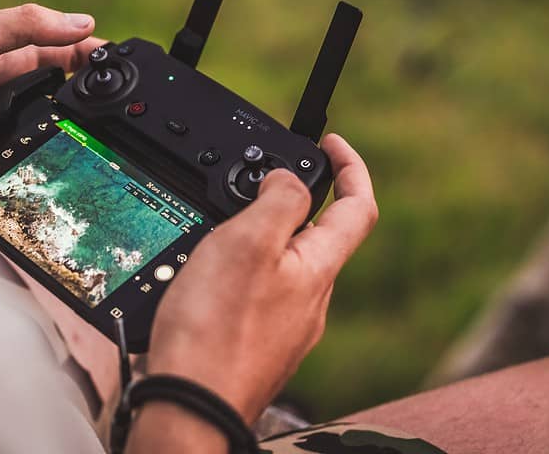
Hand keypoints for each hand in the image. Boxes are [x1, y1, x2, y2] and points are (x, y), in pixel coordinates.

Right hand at [143, 134, 377, 423]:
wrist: (190, 404)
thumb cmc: (216, 330)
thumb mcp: (248, 243)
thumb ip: (278, 200)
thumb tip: (290, 177)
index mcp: (317, 269)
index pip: (358, 207)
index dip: (351, 167)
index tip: (330, 143)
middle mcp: (311, 301)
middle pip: (317, 237)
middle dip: (289, 204)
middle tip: (249, 187)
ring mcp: (285, 328)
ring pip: (282, 268)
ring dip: (258, 241)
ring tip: (216, 234)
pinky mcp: (257, 346)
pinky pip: (257, 296)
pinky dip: (238, 275)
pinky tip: (206, 282)